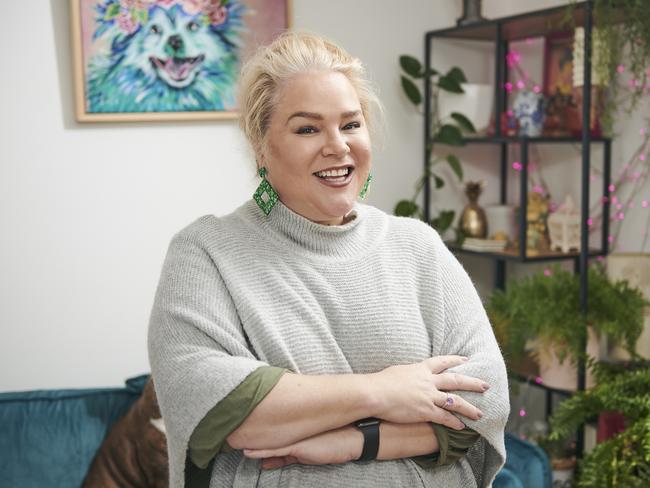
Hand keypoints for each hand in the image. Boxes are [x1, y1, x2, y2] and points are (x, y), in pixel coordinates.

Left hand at [242, 426, 360, 469]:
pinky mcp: (298, 447)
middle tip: (230, 435)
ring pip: (267, 442)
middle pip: (265, 435)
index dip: (254, 434)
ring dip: (251, 444)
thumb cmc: (333, 442)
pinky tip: (249, 453)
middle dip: (248, 436)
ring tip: (233, 442)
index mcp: (292, 431)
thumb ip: (286, 456)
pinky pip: (276, 451)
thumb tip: (265, 463)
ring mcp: (294, 438)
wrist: (352, 438)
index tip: (239, 431)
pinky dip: (262, 452)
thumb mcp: (306, 452)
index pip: (269, 433)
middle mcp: (291, 433)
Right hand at [368, 355, 488, 428]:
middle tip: (486, 385)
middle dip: (472, 382)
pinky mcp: (425, 411)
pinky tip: (462, 427)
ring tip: (480, 413)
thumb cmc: (380, 382)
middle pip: (455, 380)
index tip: (466, 359)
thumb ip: (407, 373)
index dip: (455, 360)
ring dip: (469, 408)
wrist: (375, 393)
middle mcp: (428, 381)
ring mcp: (428, 396)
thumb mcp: (397, 371)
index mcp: (420, 369)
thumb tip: (407, 375)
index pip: (442, 362)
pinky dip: (454, 422)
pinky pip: (444, 417)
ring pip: (455, 401)